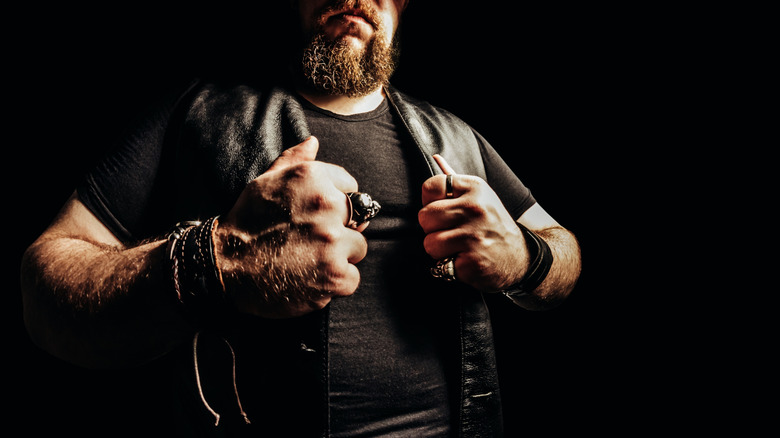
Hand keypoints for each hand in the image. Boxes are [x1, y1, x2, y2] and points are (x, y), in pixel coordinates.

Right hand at [216, 136, 368, 317]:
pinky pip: (352, 278)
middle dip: (340, 229)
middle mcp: (327, 206)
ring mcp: (333, 242)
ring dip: (340, 257)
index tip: (319, 216)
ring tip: (309, 260)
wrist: (226, 267)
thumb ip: (294, 160)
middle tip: (311, 241)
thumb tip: (313, 142)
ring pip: (357, 248)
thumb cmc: (246, 223)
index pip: (351, 187)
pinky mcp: (336, 275)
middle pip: (358, 218)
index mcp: (313, 178)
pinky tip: (312, 279)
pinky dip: (335, 283)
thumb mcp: (266, 182)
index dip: (336, 204)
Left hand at [419, 155, 527, 291]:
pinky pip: (440, 265)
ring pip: (429, 244)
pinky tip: (465, 260)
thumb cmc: (492, 224)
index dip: (430, 203)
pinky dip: (449, 267)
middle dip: (432, 229)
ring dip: (439, 251)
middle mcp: (476, 209)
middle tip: (451, 233)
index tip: (444, 211)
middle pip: (424, 217)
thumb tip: (435, 155)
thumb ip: (454, 178)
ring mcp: (475, 236)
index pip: (429, 187)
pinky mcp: (473, 262)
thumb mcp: (480, 196)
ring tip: (458, 247)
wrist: (521, 257)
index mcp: (475, 188)